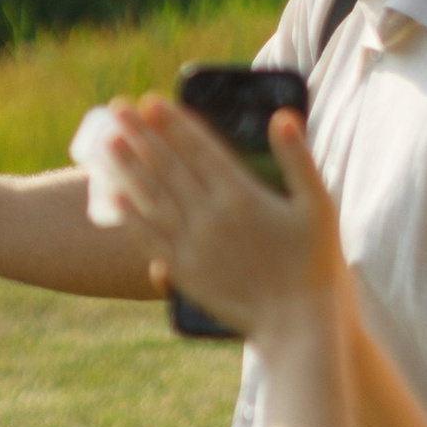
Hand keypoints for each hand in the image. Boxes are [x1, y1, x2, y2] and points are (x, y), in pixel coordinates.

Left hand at [103, 98, 342, 342]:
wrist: (297, 325)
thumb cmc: (315, 265)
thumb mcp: (318, 207)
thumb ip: (298, 159)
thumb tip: (282, 116)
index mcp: (241, 196)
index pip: (198, 149)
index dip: (173, 123)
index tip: (151, 101)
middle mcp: (210, 217)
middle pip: (168, 166)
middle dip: (141, 134)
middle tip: (117, 109)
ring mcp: (193, 245)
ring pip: (152, 197)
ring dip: (128, 166)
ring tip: (107, 140)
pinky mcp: (185, 272)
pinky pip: (150, 238)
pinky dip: (130, 215)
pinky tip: (112, 197)